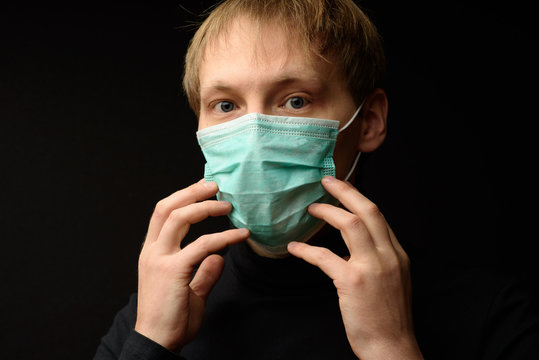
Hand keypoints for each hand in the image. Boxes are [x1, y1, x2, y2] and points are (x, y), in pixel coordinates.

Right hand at [134, 179, 249, 351]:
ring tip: (227, 204)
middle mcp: (152, 251)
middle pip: (167, 208)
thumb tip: (219, 258)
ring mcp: (160, 259)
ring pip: (179, 218)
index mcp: (153, 252)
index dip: (183, 196)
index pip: (163, 213)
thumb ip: (203, 272)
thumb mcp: (190, 290)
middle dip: (192, 192)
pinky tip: (240, 235)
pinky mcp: (173, 271)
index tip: (204, 189)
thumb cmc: (171, 319)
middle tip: (216, 185)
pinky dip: (224, 237)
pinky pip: (202, 245)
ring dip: (205, 207)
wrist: (157, 343)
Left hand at [287, 176, 422, 358]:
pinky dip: (306, 250)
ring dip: (327, 212)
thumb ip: (379, 258)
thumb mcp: (393, 280)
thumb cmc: (388, 317)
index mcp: (397, 254)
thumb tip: (357, 244)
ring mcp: (372, 267)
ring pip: (350, 224)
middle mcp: (388, 256)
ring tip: (311, 208)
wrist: (392, 347)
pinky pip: (325, 256)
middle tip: (326, 182)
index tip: (342, 188)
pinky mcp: (353, 282)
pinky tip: (295, 248)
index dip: (357, 198)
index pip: (378, 216)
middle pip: (367, 210)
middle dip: (345, 191)